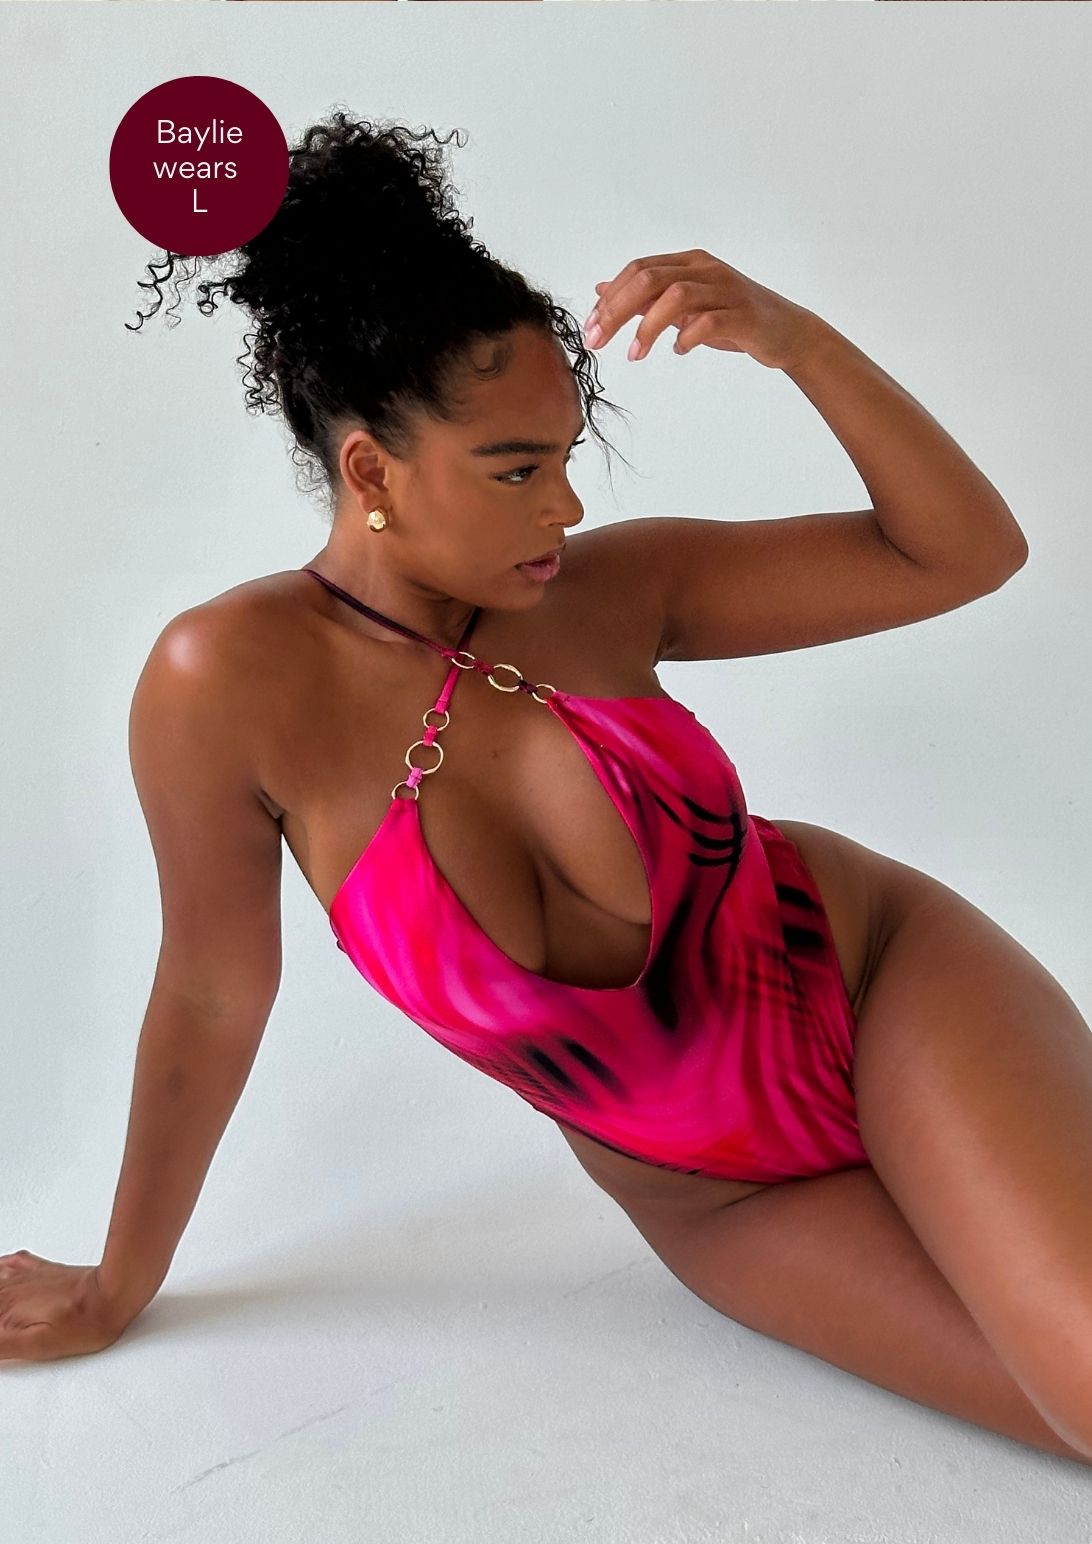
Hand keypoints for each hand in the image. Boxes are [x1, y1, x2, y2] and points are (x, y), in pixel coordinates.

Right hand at [0, 1251, 133, 1363]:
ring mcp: (24, 1278)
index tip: (0, 1334)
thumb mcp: (35, 1347)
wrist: (111, 1294)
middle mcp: (10, 1290)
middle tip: (3, 1328)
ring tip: (3, 1313)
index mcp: (6, 1311)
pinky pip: (7, 1264)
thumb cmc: (82, 1323)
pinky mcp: (39, 1270)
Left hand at [583, 248, 821, 370]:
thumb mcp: (683, 306)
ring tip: (636, 355)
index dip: (610, 298)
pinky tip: (679, 350)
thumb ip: (646, 297)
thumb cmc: (732, 318)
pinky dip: (687, 337)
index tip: (590, 329)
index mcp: (689, 263)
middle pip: (650, 278)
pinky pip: (709, 321)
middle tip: (598, 341)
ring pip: (676, 295)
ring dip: (648, 327)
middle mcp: (705, 269)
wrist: (786, 331)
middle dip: (617, 310)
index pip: (639, 270)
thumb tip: (601, 290)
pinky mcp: (743, 314)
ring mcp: (726, 289)